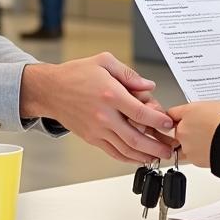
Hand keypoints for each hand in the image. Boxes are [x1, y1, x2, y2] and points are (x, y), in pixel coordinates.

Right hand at [20, 53, 174, 163]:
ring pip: (125, 149)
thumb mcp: (104, 61)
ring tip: (158, 156)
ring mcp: (97, 130)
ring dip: (145, 155)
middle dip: (156, 146)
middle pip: (135, 137)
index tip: (168, 124)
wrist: (50, 90)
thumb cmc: (75, 74)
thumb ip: (129, 74)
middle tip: (169, 148)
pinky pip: (113, 152)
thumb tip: (148, 87)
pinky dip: (128, 158)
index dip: (158, 120)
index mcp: (110, 94)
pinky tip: (138, 158)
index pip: (139, 113)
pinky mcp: (91, 138)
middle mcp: (104, 115)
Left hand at [167, 100, 219, 167]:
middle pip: (177, 131)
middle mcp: (183, 130)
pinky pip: (193, 156)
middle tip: (202, 130)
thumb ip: (200, 111)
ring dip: (192, 144)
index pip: (172, 114)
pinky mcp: (194, 160)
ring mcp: (187, 147)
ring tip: (209, 140)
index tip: (180, 119)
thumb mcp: (214, 106)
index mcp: (187, 113)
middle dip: (186, 131)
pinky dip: (199, 153)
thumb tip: (200, 115)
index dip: (177, 116)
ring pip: (183, 145)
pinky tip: (211, 147)